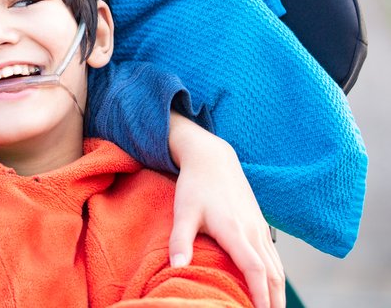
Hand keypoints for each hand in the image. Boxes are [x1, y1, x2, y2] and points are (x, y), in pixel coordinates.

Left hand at [168, 112, 284, 307]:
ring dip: (278, 290)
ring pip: (277, 265)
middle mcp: (253, 231)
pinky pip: (274, 255)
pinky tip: (272, 287)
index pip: (254, 269)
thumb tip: (176, 267)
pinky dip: (276, 275)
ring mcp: (259, 228)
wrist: (213, 159)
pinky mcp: (260, 225)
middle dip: (275, 299)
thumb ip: (180, 240)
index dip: (260, 293)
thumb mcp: (183, 212)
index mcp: (234, 230)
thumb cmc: (195, 186)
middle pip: (273, 273)